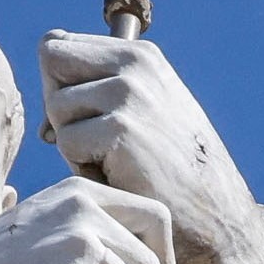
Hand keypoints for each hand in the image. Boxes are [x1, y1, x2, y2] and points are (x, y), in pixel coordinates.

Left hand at [39, 32, 263, 263]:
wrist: (214, 219)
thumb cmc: (170, 172)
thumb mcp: (144, 108)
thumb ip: (101, 78)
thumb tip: (48, 49)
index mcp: (140, 55)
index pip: (58, 45)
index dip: (60, 84)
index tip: (90, 117)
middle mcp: (136, 64)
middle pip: (51, 64)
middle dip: (62, 106)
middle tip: (101, 144)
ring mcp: (129, 94)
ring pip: (57, 108)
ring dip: (75, 143)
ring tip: (117, 163)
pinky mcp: (121, 130)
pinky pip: (67, 142)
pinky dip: (86, 170)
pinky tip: (121, 180)